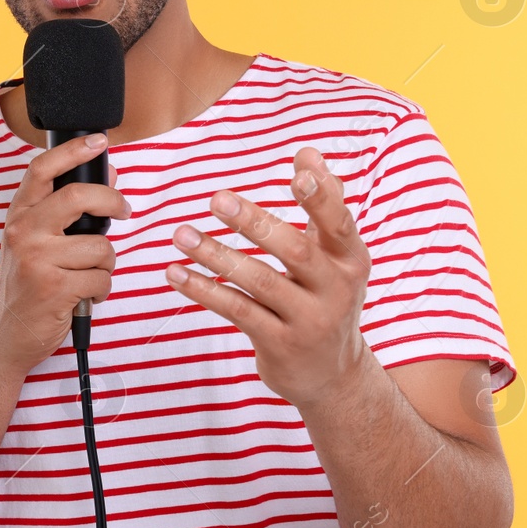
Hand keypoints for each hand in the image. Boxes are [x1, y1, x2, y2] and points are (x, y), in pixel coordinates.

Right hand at [0, 133, 131, 377]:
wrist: (7, 334)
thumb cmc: (27, 285)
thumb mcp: (37, 242)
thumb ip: (65, 211)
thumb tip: (109, 177)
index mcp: (19, 217)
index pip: (42, 170)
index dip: (73, 150)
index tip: (99, 140)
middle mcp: (23, 233)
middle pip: (78, 196)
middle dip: (112, 201)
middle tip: (124, 211)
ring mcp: (36, 260)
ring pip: (100, 246)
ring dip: (105, 264)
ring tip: (87, 275)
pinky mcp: (54, 288)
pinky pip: (101, 278)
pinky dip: (102, 289)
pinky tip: (83, 295)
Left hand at [164, 146, 371, 408]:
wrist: (333, 375)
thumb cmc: (327, 299)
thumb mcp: (337, 256)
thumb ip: (324, 204)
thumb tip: (308, 152)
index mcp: (350, 259)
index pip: (338, 222)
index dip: (321, 197)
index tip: (298, 172)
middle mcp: (335, 288)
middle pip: (293, 250)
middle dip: (254, 223)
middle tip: (217, 200)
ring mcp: (308, 319)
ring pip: (258, 281)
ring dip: (216, 255)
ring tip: (182, 234)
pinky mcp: (279, 343)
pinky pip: (237, 310)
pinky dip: (204, 290)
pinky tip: (176, 273)